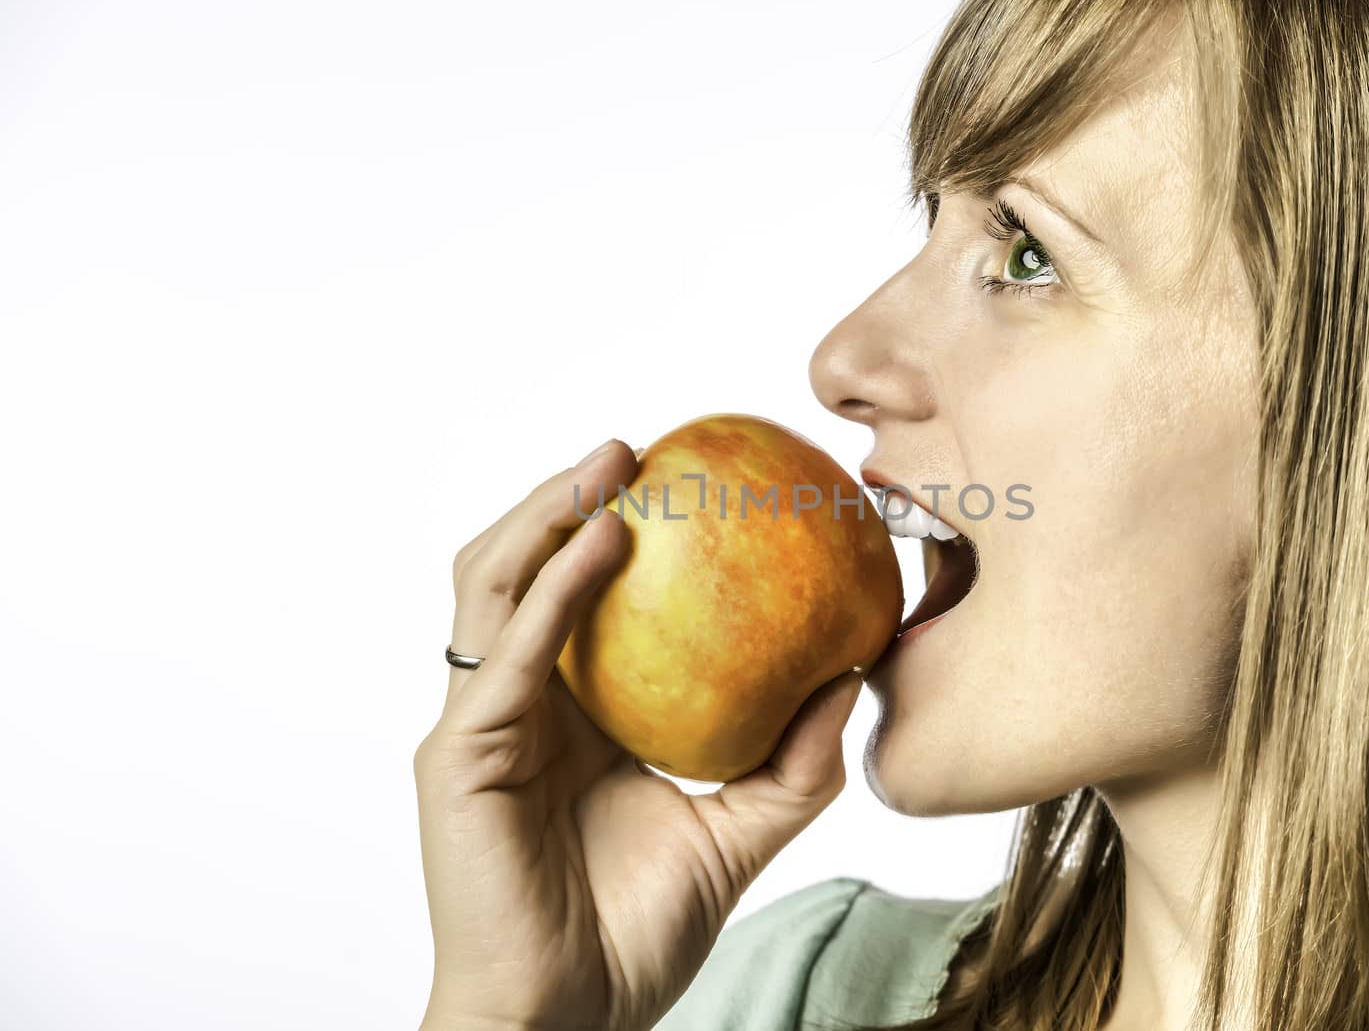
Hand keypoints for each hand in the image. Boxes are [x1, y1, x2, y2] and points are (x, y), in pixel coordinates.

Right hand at [414, 438, 864, 1030]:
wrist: (570, 1022)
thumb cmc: (632, 936)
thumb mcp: (736, 833)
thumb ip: (792, 764)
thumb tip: (855, 680)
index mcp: (568, 718)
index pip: (576, 602)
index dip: (608, 533)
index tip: (679, 479)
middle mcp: (515, 707)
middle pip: (521, 571)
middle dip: (565, 498)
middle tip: (634, 447)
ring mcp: (480, 724)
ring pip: (492, 586)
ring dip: (545, 515)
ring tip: (606, 465)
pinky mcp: (459, 753)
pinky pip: (508, 652)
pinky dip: (553, 589)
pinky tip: (601, 545)